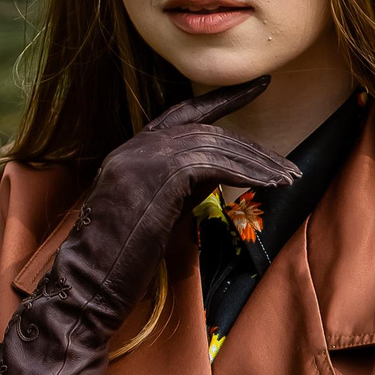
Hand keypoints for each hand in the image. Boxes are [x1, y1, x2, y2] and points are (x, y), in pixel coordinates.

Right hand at [0, 78, 298, 374]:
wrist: (87, 286)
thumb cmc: (118, 265)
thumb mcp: (155, 214)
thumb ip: (181, 189)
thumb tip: (219, 174)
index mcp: (128, 153)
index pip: (180, 114)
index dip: (221, 100)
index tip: (255, 87)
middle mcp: (133, 148)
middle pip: (205, 130)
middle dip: (250, 144)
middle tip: (285, 164)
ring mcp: (142, 158)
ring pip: (214, 144)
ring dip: (257, 161)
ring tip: (287, 178)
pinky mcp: (158, 176)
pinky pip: (215, 162)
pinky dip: (248, 171)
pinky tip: (270, 184)